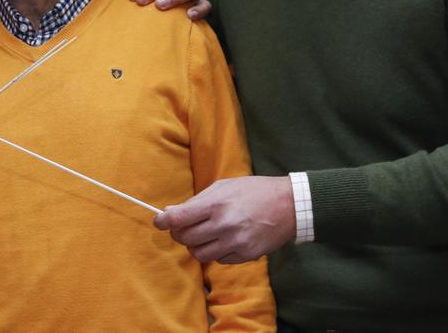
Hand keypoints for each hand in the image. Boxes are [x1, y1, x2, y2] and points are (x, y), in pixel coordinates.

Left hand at [153, 175, 294, 262]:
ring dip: (196, 245)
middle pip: (185, 238)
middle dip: (179, 233)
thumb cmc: (254, 191)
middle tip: (184, 226)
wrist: (288, 205)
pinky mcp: (245, 256)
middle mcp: (223, 226)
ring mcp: (235, 244)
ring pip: (199, 254)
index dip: (163, 221)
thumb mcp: (224, 187)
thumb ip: (197, 201)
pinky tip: (224, 240)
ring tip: (204, 234)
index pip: (178, 219)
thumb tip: (171, 213)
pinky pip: (219, 260)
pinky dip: (216, 252)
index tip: (159, 221)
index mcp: (216, 205)